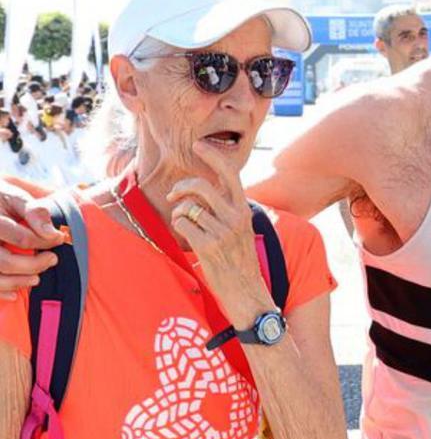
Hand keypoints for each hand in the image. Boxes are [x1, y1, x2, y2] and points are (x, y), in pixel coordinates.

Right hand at [0, 180, 65, 300]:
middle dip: (32, 265)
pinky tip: (14, 294)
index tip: (60, 239)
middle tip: (52, 260)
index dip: (45, 242)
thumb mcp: (15, 197)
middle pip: (4, 262)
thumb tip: (55, 234)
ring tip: (36, 279)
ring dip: (16, 282)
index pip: (21, 238)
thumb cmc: (0, 201)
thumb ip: (34, 212)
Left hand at [165, 141, 271, 326]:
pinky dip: (179, 227)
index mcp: (244, 210)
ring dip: (179, 212)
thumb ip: (229, 210)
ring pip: (187, 207)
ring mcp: (221, 232)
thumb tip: (205, 191)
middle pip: (201, 186)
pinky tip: (186, 236)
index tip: (198, 145)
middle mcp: (235, 217)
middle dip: (182, 187)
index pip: (230, 174)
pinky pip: (182, 223)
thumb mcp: (242, 231)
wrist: (248, 293)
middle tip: (174, 195)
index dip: (212, 156)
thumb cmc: (241, 262)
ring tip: (183, 222)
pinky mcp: (208, 246)